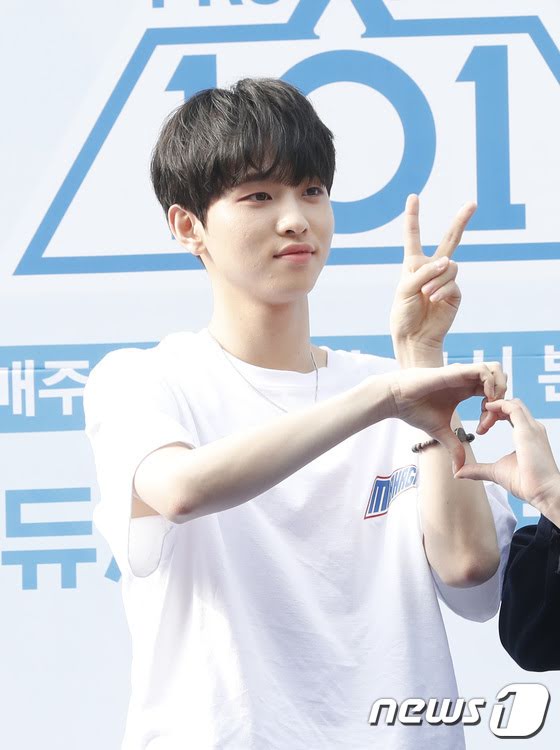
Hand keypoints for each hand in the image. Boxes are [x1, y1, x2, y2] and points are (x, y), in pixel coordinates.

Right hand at [380, 361, 506, 471]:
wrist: (397, 400)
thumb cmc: (415, 411)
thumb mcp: (441, 432)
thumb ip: (454, 447)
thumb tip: (459, 470)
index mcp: (465, 390)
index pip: (492, 395)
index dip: (494, 412)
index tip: (483, 428)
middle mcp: (467, 380)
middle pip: (499, 379)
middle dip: (503, 398)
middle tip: (492, 418)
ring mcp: (463, 374)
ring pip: (496, 370)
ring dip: (500, 388)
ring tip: (491, 407)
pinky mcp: (457, 371)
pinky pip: (484, 371)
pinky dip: (490, 384)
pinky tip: (483, 401)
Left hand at [390, 194, 476, 365]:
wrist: (414, 336)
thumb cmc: (403, 314)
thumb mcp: (405, 289)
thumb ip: (423, 272)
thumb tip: (449, 262)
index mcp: (414, 264)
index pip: (413, 237)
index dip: (413, 217)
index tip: (413, 197)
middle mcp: (431, 268)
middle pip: (450, 240)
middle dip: (461, 221)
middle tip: (472, 204)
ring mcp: (445, 280)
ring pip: (449, 266)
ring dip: (436, 280)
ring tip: (425, 295)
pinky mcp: (455, 292)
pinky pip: (452, 283)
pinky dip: (441, 290)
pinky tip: (433, 300)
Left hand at [455, 399, 559, 513]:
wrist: (543, 492)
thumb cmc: (526, 483)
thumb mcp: (495, 472)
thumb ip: (477, 469)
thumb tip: (458, 472)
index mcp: (527, 435)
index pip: (512, 414)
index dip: (496, 415)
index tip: (482, 427)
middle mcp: (532, 428)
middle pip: (512, 405)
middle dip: (494, 409)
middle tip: (480, 423)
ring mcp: (531, 427)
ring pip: (512, 403)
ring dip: (494, 407)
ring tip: (482, 422)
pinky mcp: (528, 430)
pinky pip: (513, 407)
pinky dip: (498, 405)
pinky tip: (486, 410)